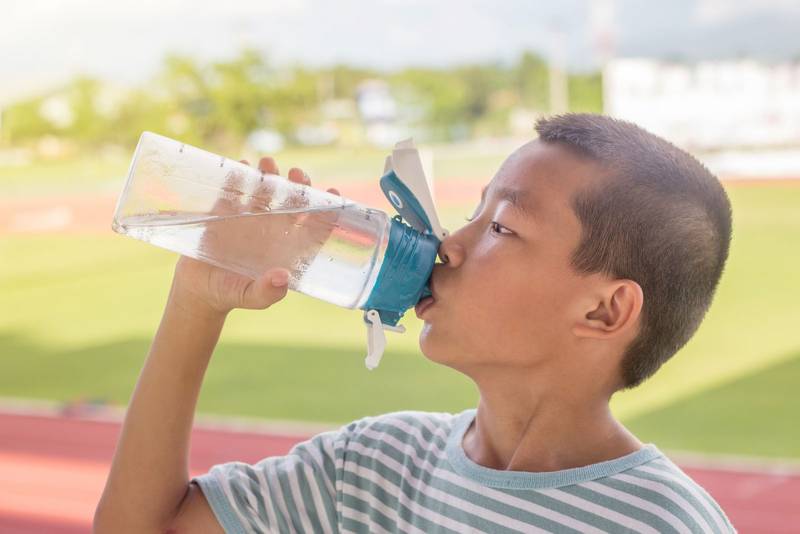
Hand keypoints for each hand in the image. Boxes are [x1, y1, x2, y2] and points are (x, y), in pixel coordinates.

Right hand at [170, 156, 340, 317]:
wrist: (196, 288)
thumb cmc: (230, 294)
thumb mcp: (249, 297)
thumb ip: (266, 293)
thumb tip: (282, 278)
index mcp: (287, 248)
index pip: (315, 228)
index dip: (327, 211)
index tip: (334, 193)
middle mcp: (273, 230)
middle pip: (293, 203)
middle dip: (299, 186)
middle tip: (297, 174)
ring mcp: (250, 218)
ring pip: (266, 191)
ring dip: (269, 175)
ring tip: (267, 164)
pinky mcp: (226, 212)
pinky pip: (235, 189)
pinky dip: (238, 176)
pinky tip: (241, 166)